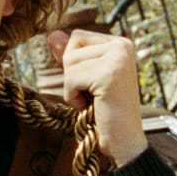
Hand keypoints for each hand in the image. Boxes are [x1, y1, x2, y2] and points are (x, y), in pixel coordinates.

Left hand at [45, 27, 147, 168]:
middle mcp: (122, 45)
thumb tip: (52, 34)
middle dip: (73, 76)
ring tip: (94, 101)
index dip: (75, 65)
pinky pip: (71, 79)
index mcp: (121, 43)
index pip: (77, 37)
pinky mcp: (109, 74)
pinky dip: (74, 98)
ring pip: (69, 63)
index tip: (95, 85)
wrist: (124, 141)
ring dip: (74, 88)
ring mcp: (117, 59)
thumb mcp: (86, 79)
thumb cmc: (105, 112)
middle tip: (95, 95)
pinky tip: (92, 106)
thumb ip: (71, 56)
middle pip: (71, 49)